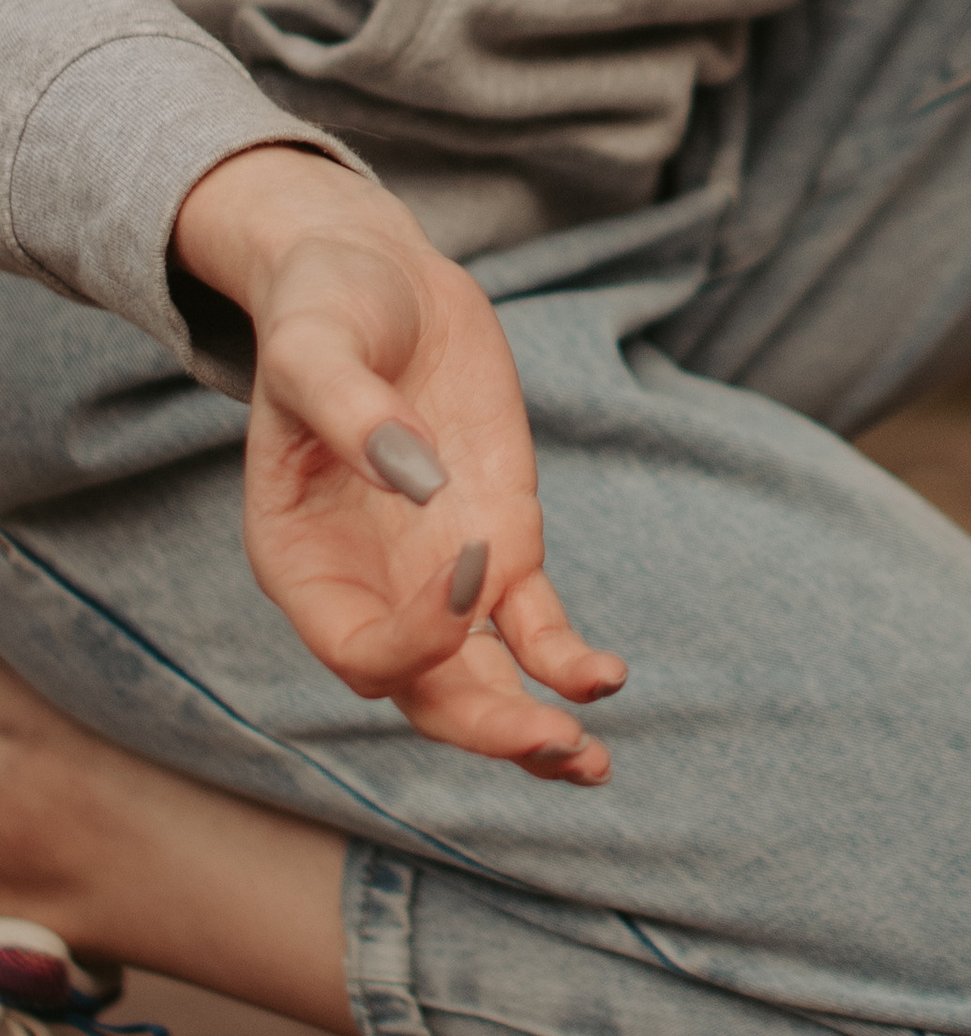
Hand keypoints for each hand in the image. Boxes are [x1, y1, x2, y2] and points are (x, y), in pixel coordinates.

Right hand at [173, 147, 625, 783]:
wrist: (376, 273)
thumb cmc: (322, 308)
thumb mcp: (312, 345)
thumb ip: (352, 411)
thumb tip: (417, 480)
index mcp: (301, 560)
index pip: (359, 646)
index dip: (417, 636)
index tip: (469, 567)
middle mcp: (369, 586)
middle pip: (424, 692)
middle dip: (488, 726)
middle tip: (558, 744)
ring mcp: (438, 571)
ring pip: (481, 681)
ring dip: (532, 726)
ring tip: (590, 762)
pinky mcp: (500, 539)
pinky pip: (532, 623)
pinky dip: (565, 659)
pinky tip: (604, 680)